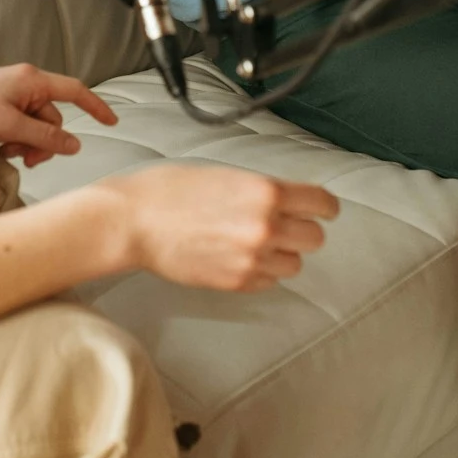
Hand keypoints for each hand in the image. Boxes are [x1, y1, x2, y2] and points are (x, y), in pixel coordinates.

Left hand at [0, 63, 117, 166]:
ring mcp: (10, 92)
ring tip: (4, 152)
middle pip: (53, 117)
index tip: (111, 122)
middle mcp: (25, 82)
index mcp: (33, 80)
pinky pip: (18, 123)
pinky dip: (13, 138)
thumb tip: (74, 145)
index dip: (96, 107)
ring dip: (25, 143)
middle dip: (42, 141)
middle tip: (22, 159)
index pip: (76, 91)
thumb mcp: (10, 128)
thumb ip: (46, 137)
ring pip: (35, 124)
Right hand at [108, 165, 338, 291]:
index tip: (322, 208)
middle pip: (315, 238)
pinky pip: (269, 281)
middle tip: (282, 224)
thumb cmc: (170, 189)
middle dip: (301, 229)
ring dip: (282, 253)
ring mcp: (252, 259)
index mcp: (266, 192)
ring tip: (255, 243)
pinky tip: (237, 256)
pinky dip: (261, 271)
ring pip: (294, 263)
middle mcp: (266, 227)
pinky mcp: (236, 282)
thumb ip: (262, 190)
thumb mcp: (225, 175)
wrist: (133, 221)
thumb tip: (290, 202)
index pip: (323, 204)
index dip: (324, 206)